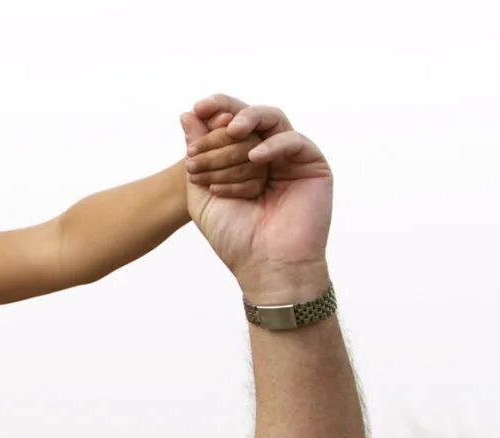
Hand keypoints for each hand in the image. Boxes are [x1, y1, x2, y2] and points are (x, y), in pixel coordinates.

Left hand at [181, 95, 331, 301]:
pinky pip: (294, 141)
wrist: (264, 265)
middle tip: (206, 118)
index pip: (228, 124)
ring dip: (249, 119)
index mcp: (240, 159)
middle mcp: (266, 154)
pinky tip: (255, 158)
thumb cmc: (233, 235)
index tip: (194, 110)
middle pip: (249, 118)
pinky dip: (273, 145)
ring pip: (272, 120)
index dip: (213, 112)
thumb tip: (187, 114)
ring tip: (231, 130)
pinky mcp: (312, 165)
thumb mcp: (202, 190)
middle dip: (224, 117)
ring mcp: (290, 158)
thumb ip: (197, 152)